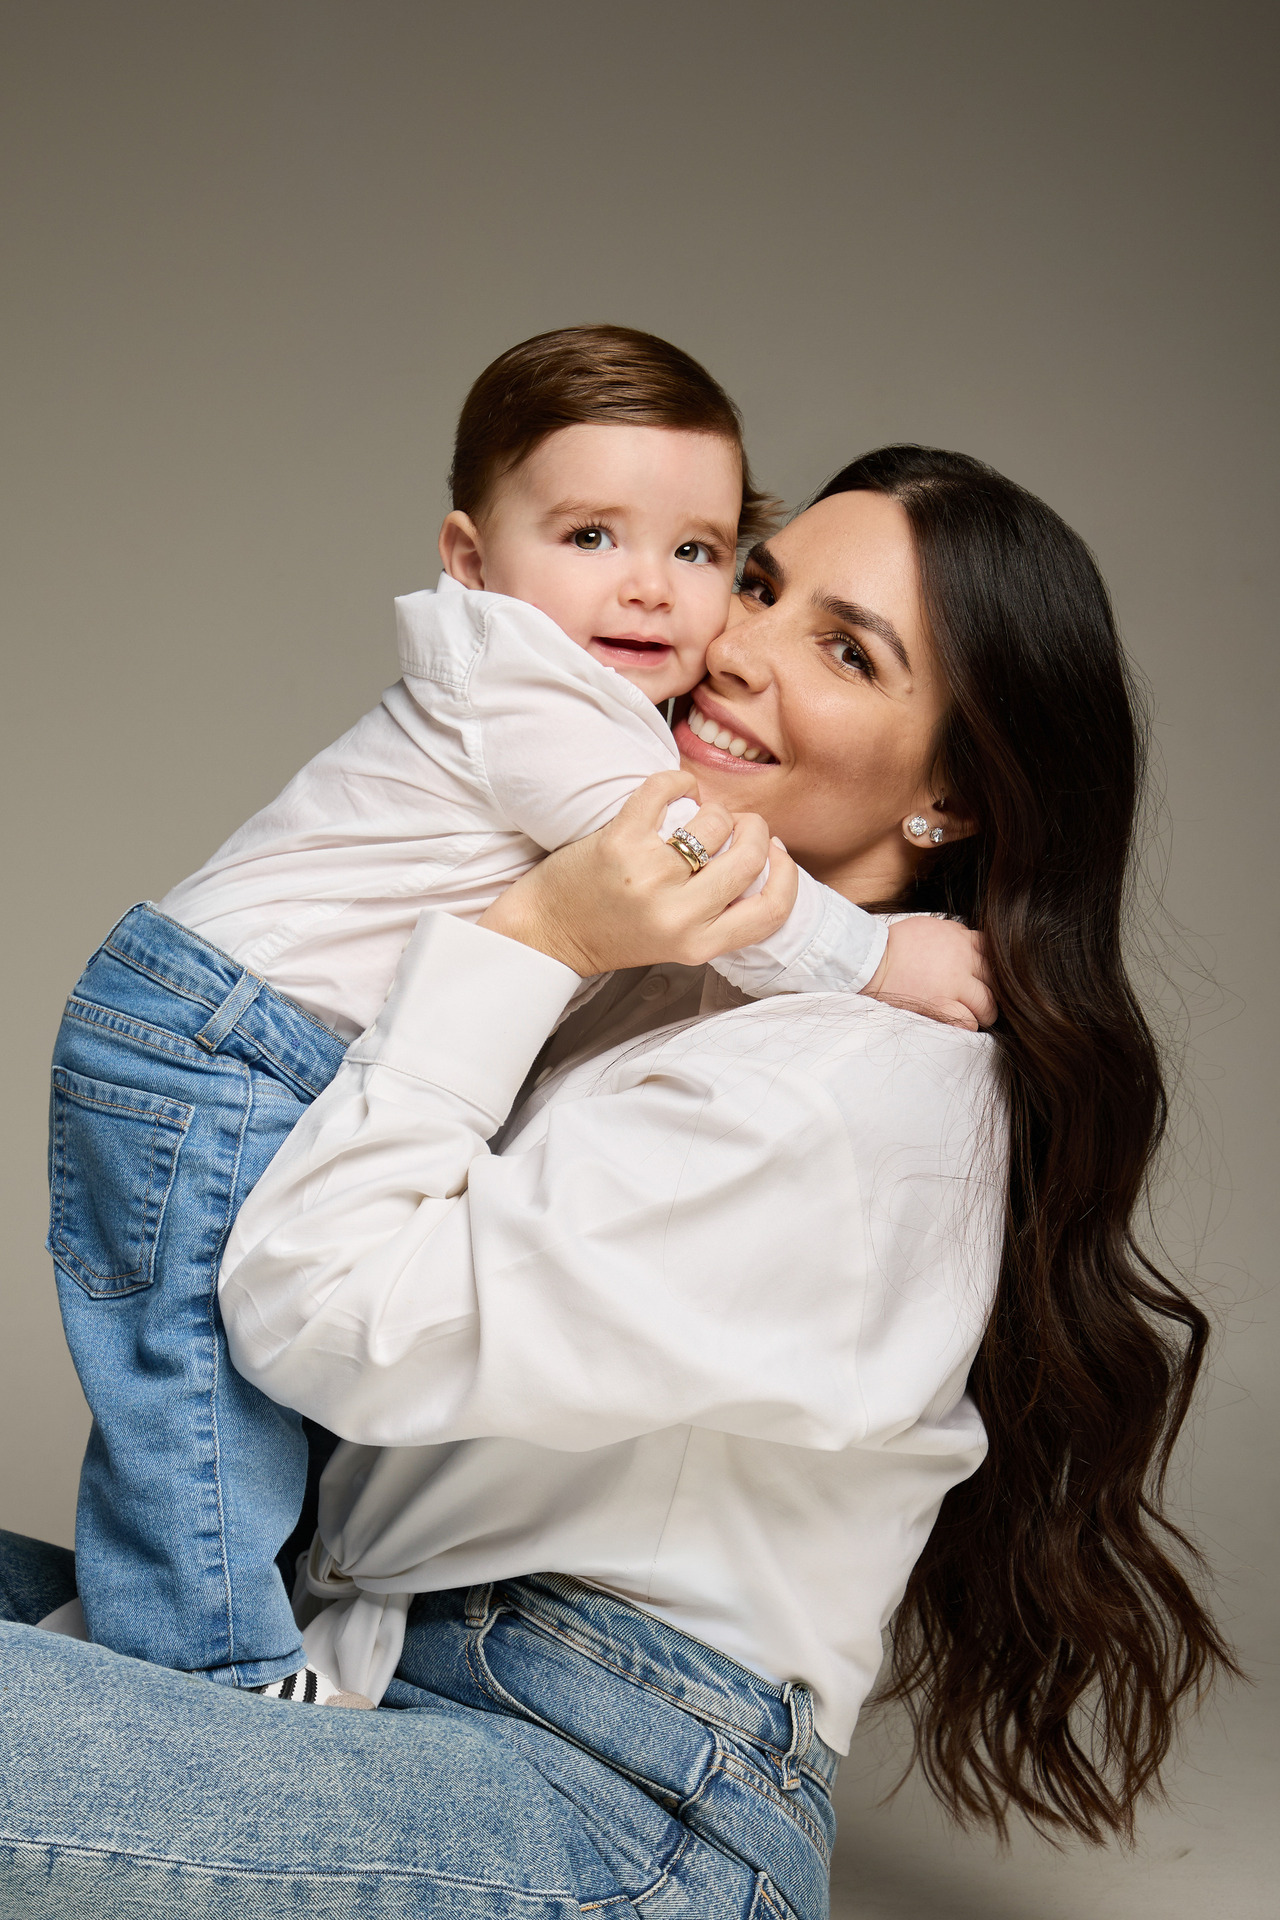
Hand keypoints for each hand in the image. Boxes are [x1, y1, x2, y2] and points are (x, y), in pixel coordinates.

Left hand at [478, 770, 799, 975]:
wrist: (550, 930)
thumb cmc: (615, 929)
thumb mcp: (679, 939)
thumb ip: (720, 909)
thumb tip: (766, 850)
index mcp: (699, 944)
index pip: (772, 910)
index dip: (786, 873)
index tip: (775, 852)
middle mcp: (678, 915)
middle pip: (749, 856)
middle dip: (752, 828)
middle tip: (738, 823)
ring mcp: (649, 877)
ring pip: (715, 821)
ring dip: (713, 808)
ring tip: (696, 814)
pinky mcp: (620, 843)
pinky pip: (667, 791)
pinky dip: (677, 781)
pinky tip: (674, 789)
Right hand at [860, 916, 996, 1030]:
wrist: (871, 960)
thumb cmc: (896, 943)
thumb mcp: (930, 926)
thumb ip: (954, 934)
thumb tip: (967, 938)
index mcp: (960, 939)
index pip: (992, 951)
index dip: (990, 965)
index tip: (982, 975)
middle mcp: (962, 961)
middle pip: (996, 979)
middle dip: (992, 990)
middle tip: (982, 998)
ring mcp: (953, 985)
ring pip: (988, 1004)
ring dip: (984, 1011)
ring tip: (976, 1014)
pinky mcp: (941, 1006)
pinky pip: (968, 1022)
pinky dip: (966, 1024)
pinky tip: (958, 1020)